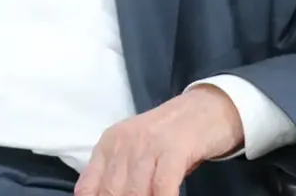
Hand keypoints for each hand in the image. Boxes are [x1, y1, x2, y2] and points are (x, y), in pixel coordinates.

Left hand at [74, 84, 243, 195]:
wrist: (207, 108)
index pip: (88, 187)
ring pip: (134, 192)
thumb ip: (117, 174)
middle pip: (111, 192)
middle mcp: (123, 143)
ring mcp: (148, 144)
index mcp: (108, 144)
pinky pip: (162, 185)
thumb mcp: (136, 151)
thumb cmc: (170, 137)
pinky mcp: (173, 149)